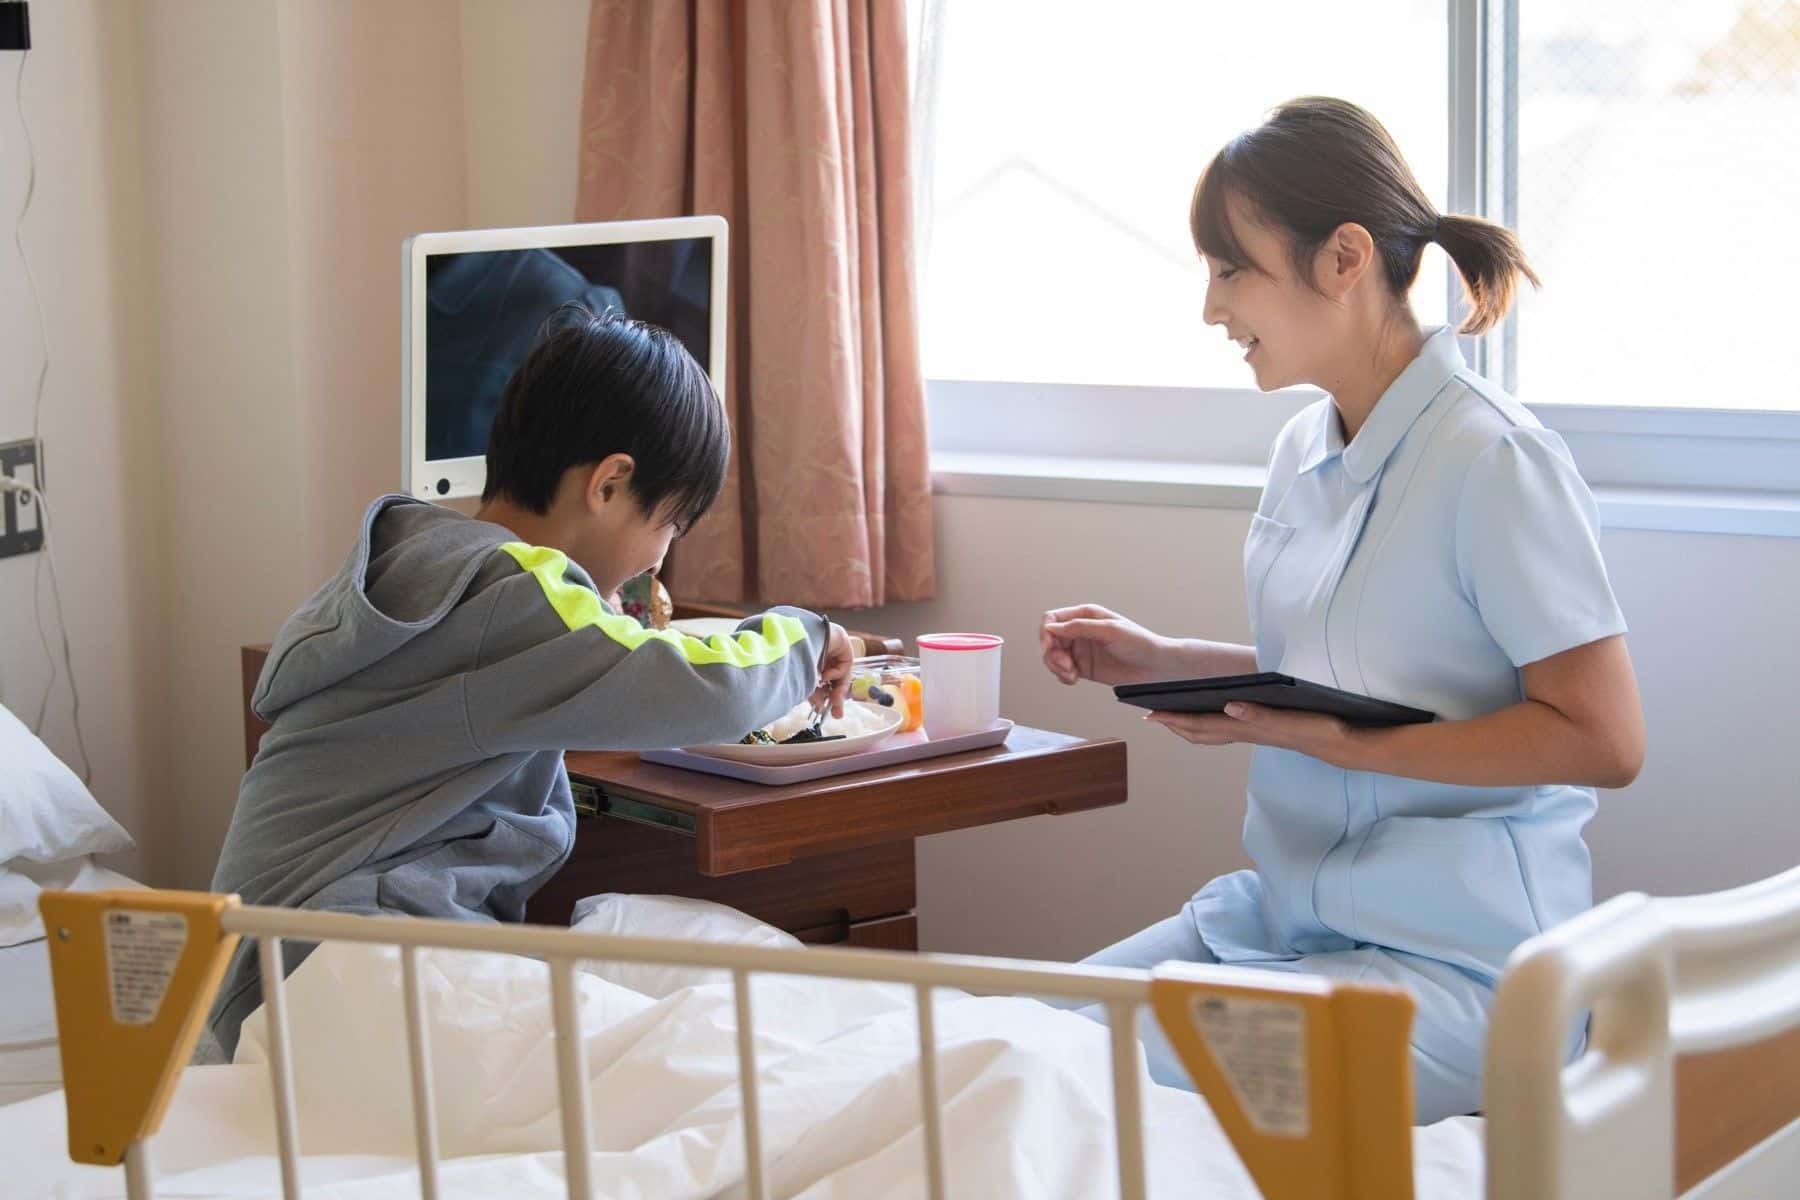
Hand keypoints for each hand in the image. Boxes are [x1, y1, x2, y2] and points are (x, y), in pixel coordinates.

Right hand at [810, 621, 854, 716]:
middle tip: (837, 714)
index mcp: (810, 665)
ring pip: (840, 678)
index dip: (822, 698)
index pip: (819, 684)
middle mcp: (822, 660)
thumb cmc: (796, 655)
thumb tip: (819, 708)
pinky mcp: (844, 650)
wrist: (801, 636)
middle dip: (834, 699)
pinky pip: (843, 668)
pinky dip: (835, 674)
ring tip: (835, 702)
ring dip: (838, 692)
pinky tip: (825, 675)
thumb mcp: (805, 679)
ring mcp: (833, 654)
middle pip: (833, 682)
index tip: (822, 711)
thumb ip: (812, 693)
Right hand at [1039, 604, 1169, 685]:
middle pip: (1050, 640)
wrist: (1156, 666)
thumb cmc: (1139, 643)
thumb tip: (1052, 628)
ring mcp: (1081, 650)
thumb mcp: (1110, 631)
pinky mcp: (1084, 667)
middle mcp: (1081, 631)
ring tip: (1071, 674)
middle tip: (1066, 666)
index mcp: (1086, 615)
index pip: (1053, 619)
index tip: (1048, 647)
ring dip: (1057, 667)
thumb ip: (1080, 627)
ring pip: (1053, 657)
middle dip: (1052, 654)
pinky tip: (1073, 679)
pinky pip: (1062, 671)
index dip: (1046, 632)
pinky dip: (1063, 676)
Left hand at [1146, 702, 1355, 765]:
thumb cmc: (1318, 729)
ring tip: (1173, 716)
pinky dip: (1212, 722)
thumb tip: (1227, 707)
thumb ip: (1258, 715)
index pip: (1203, 724)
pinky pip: (1228, 729)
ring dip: (1190, 725)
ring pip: (1213, 732)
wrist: (1343, 743)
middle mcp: (1246, 733)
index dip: (1176, 719)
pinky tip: (1213, 714)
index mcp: (1248, 728)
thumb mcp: (1289, 720)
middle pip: (1201, 732)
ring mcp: (1255, 733)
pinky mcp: (1264, 730)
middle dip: (1175, 724)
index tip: (1151, 713)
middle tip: (1151, 715)